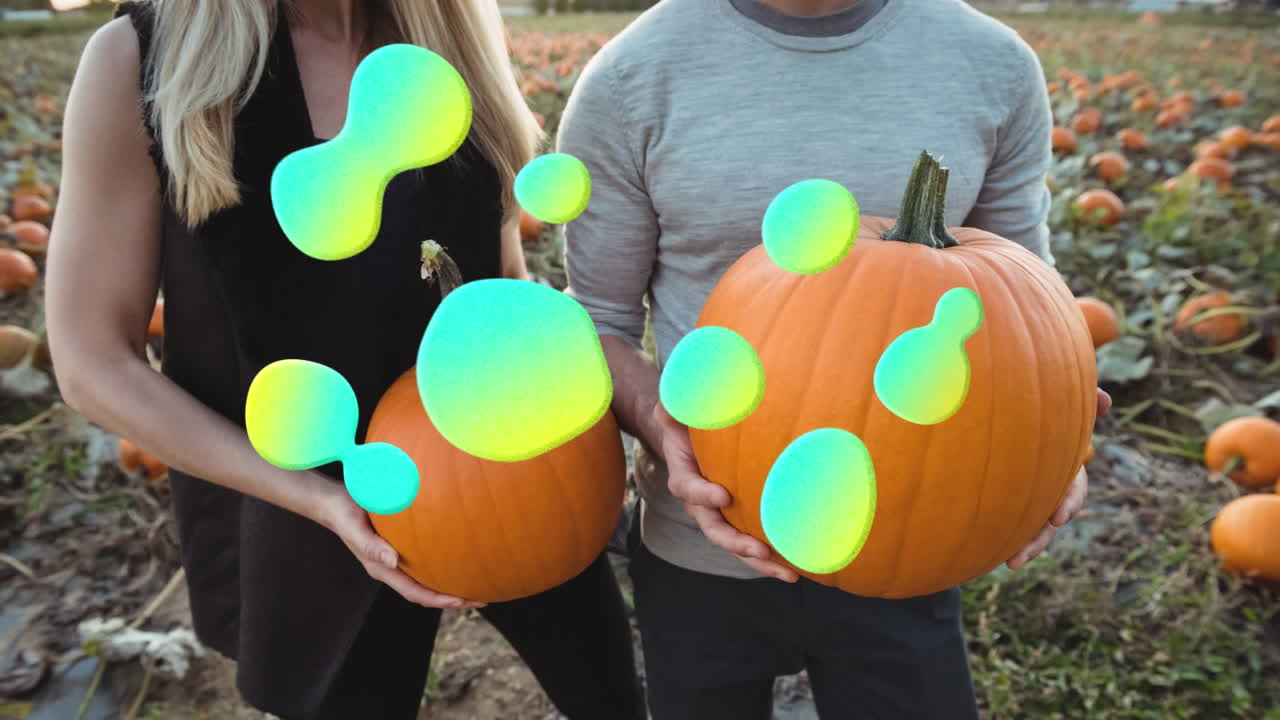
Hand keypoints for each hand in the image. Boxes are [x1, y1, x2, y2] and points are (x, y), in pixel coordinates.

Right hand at [312, 477, 484, 608]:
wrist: (333, 501)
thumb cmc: (343, 512)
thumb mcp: (354, 526)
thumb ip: (370, 544)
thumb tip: (392, 561)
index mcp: (381, 568)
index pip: (415, 592)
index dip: (439, 599)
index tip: (463, 600)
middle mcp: (391, 567)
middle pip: (426, 592)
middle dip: (453, 598)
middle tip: (482, 598)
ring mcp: (395, 558)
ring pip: (427, 578)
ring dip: (450, 583)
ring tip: (478, 582)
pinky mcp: (400, 545)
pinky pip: (424, 561)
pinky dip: (443, 564)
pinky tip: (460, 557)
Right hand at [652, 401, 798, 581]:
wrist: (694, 440)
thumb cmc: (690, 423)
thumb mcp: (679, 411)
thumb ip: (676, 408)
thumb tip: (672, 402)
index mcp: (684, 476)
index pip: (688, 489)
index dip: (703, 495)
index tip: (723, 495)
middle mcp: (700, 504)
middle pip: (714, 529)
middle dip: (736, 543)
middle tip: (759, 550)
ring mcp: (720, 515)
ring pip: (736, 544)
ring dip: (760, 561)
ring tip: (787, 572)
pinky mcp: (739, 519)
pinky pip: (753, 540)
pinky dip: (774, 555)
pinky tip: (798, 565)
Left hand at [1007, 387, 1111, 568]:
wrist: (992, 409)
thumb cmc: (1028, 404)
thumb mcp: (1050, 401)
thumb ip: (1076, 401)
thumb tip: (1106, 400)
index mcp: (1060, 461)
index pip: (1072, 485)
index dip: (1069, 501)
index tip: (1058, 517)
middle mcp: (1048, 481)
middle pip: (1052, 514)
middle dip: (1044, 534)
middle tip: (1024, 555)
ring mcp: (1029, 493)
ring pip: (1034, 526)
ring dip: (1028, 546)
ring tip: (1013, 562)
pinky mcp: (1007, 500)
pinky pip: (1010, 523)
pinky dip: (1005, 538)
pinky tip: (990, 555)